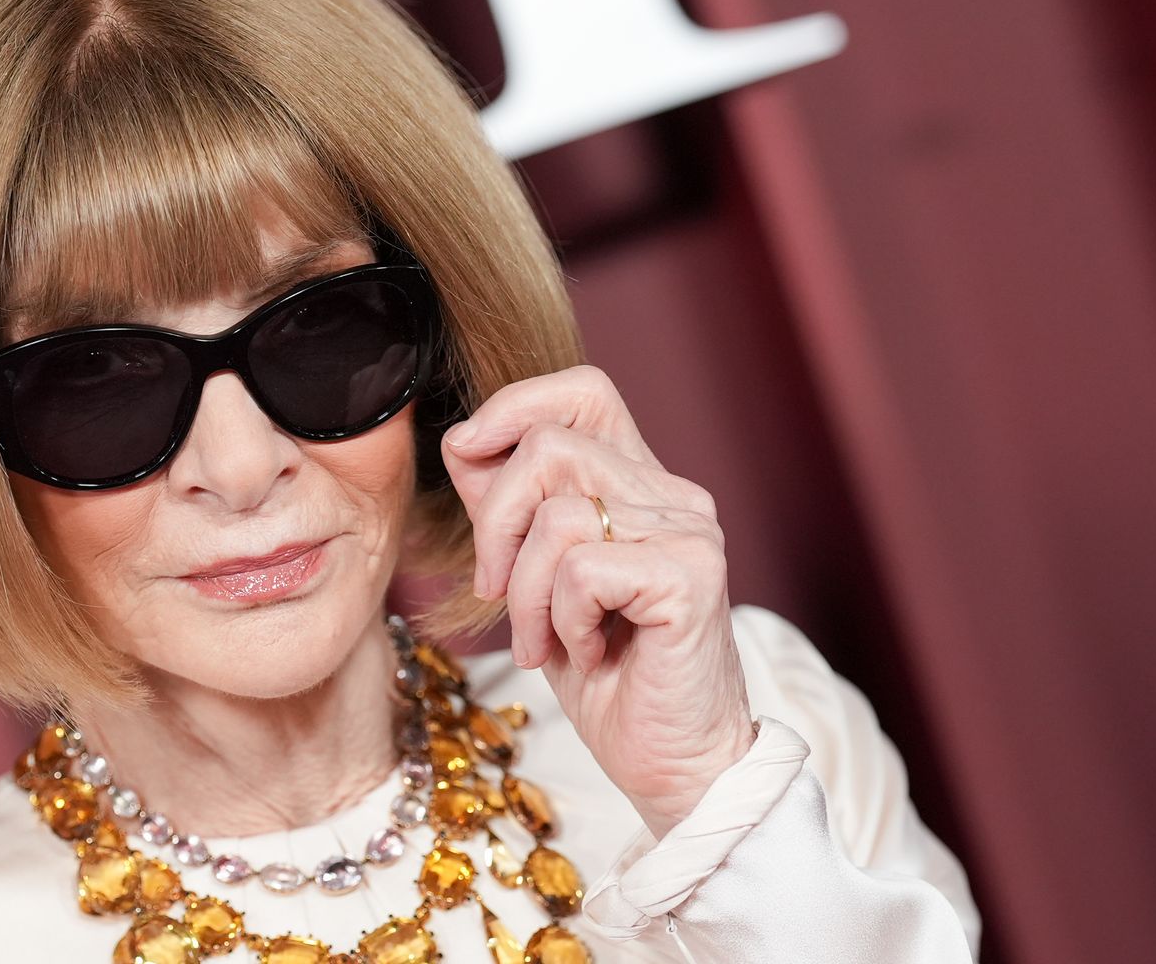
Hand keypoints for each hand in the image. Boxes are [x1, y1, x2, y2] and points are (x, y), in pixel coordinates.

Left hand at [440, 364, 753, 837]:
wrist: (669, 764)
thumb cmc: (605, 676)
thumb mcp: (534, 579)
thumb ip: (507, 507)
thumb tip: (464, 439)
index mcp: (640, 484)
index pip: (584, 392)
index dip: (515, 406)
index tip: (468, 455)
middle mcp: (674, 495)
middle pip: (549, 448)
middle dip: (496, 525)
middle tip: (500, 595)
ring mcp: (690, 532)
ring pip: (557, 513)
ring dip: (526, 592)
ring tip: (544, 641)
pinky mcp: (691, 578)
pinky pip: (581, 569)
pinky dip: (560, 618)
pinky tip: (585, 651)